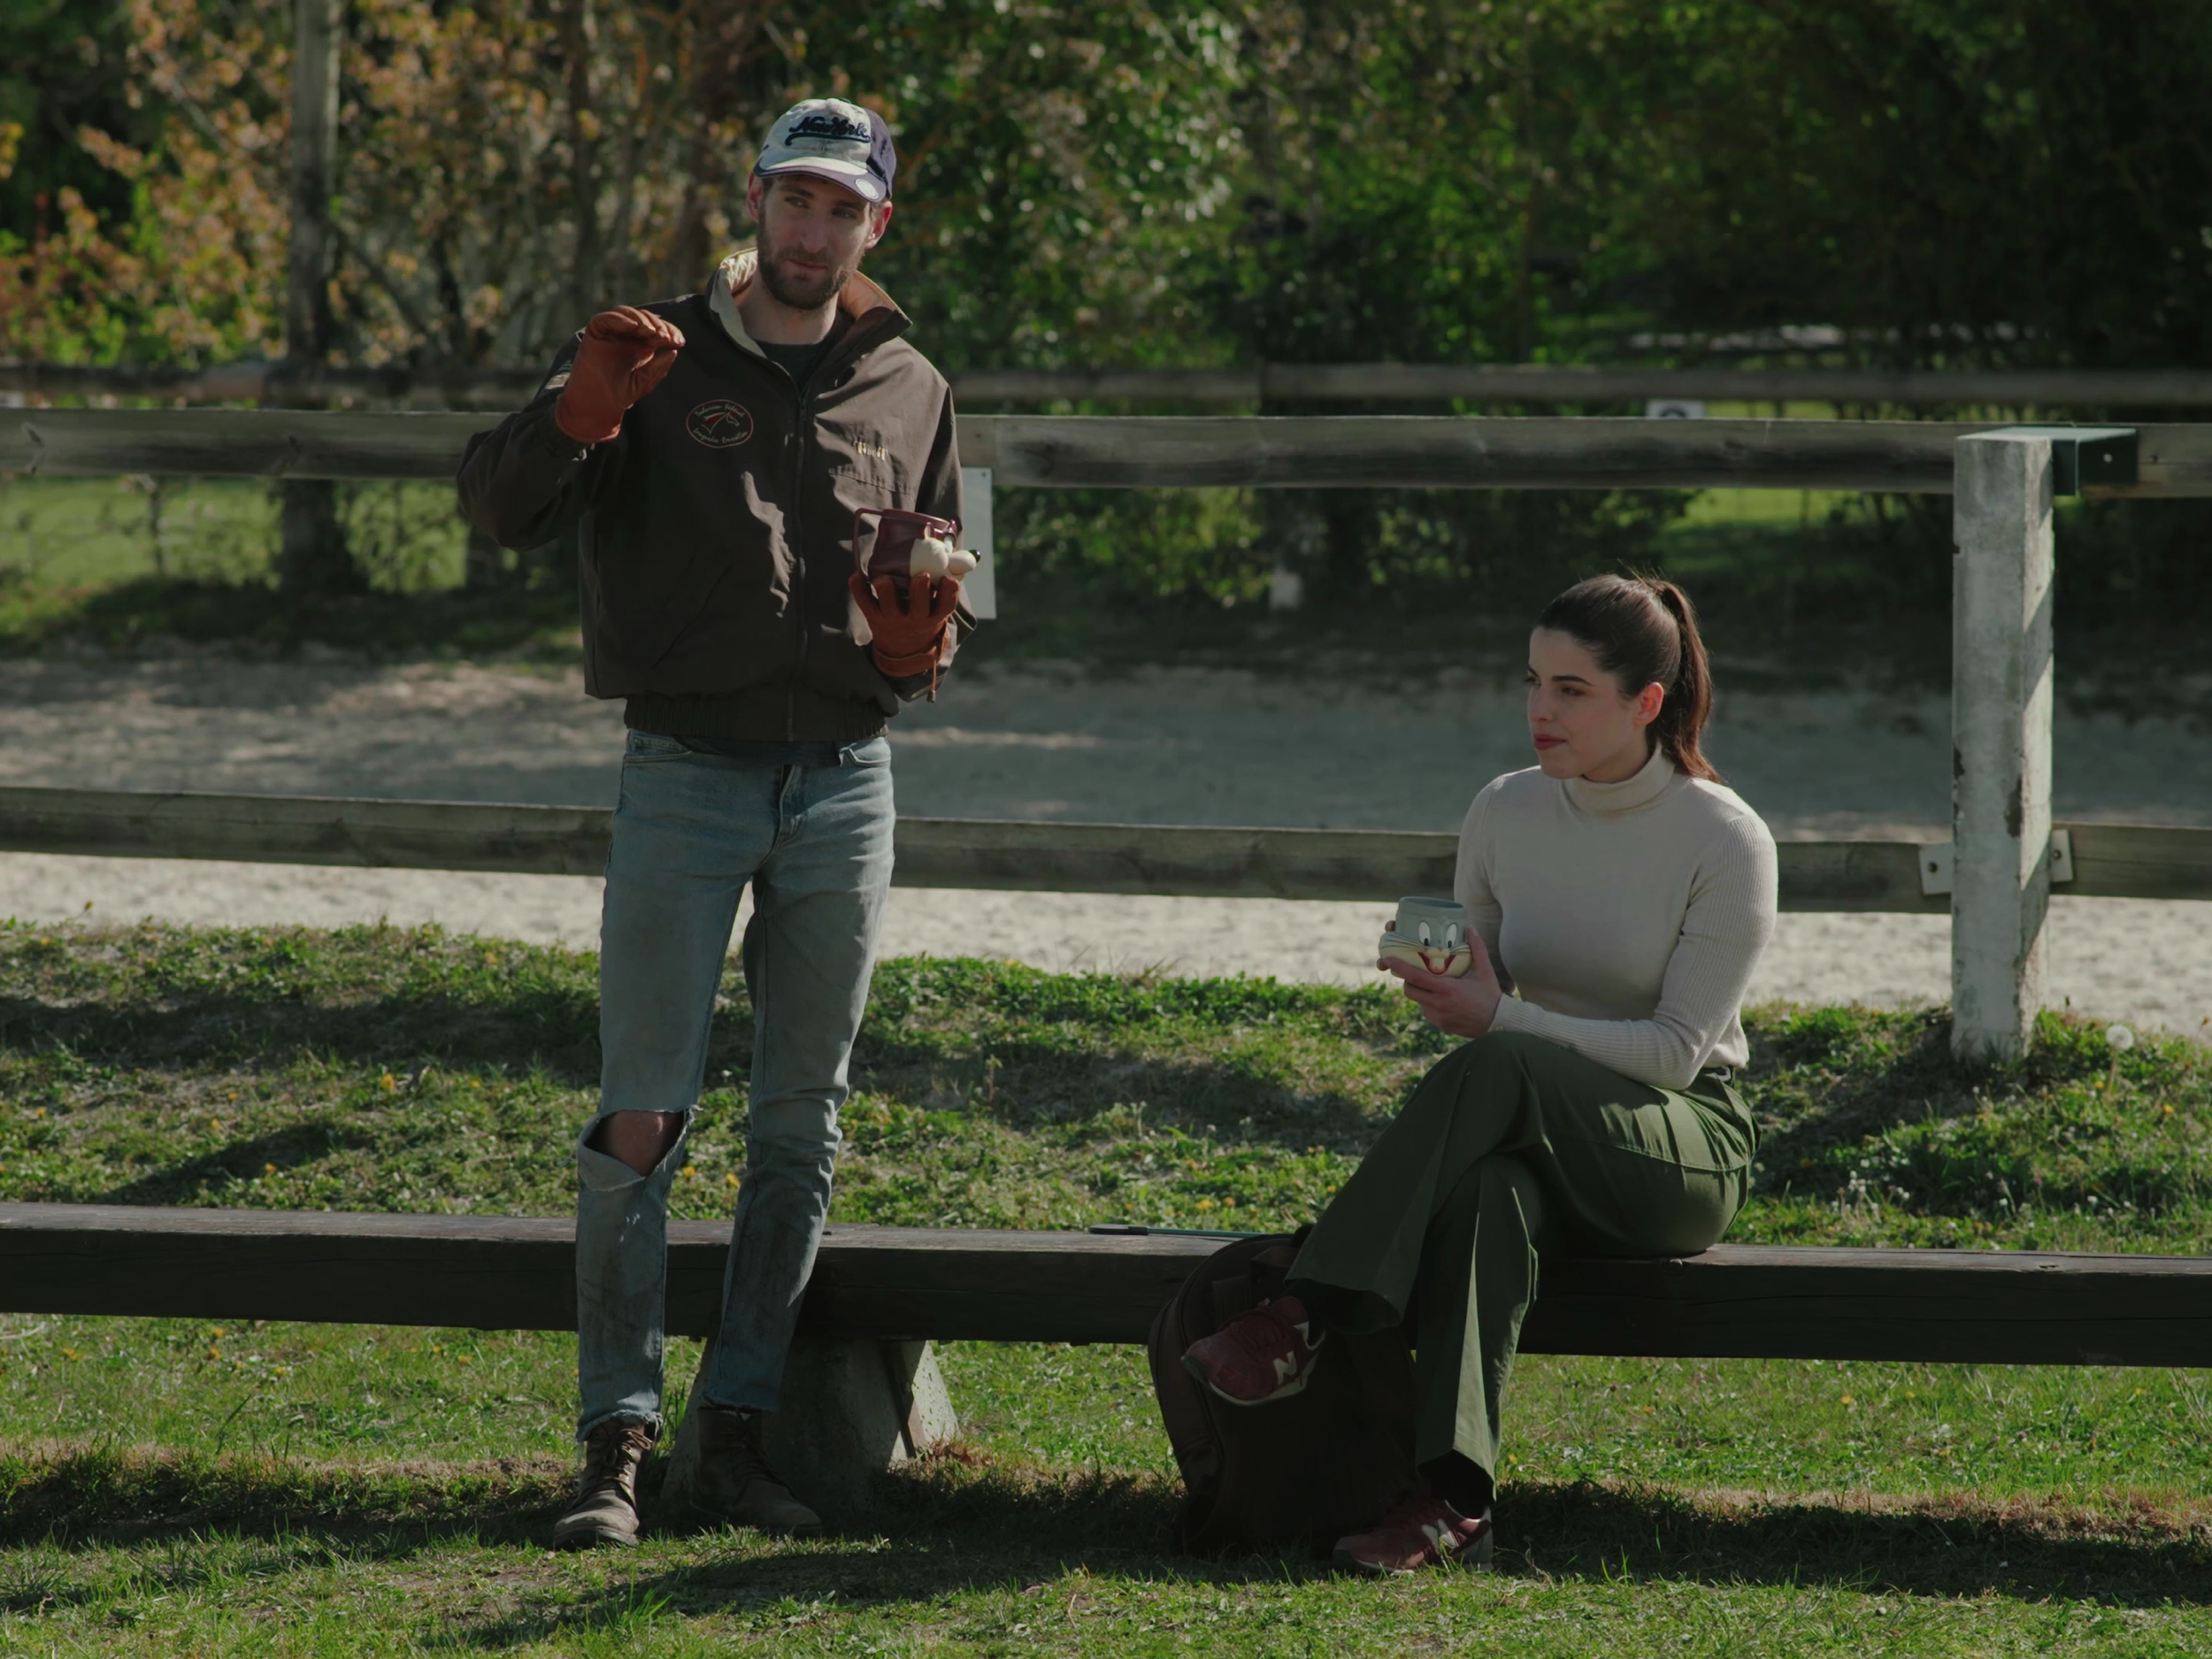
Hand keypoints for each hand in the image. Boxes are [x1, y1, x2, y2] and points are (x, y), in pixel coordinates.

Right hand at [554, 306, 684, 444]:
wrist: (597, 403)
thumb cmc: (620, 393)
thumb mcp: (644, 382)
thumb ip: (658, 368)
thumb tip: (673, 350)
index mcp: (643, 344)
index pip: (659, 330)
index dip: (671, 331)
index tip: (679, 341)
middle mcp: (628, 335)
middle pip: (646, 319)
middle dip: (658, 325)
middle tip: (665, 337)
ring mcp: (612, 331)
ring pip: (628, 314)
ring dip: (642, 320)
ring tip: (651, 332)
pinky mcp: (596, 330)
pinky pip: (607, 318)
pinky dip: (621, 319)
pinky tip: (633, 327)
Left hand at [849, 571, 961, 676]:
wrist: (903, 650)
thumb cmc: (924, 617)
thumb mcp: (937, 609)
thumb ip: (945, 585)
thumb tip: (960, 553)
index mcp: (934, 616)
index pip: (946, 606)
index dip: (949, 593)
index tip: (949, 579)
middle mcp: (914, 620)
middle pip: (918, 607)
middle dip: (920, 590)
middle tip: (922, 575)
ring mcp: (893, 619)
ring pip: (889, 606)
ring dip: (886, 591)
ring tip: (883, 578)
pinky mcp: (874, 617)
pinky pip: (865, 603)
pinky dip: (859, 589)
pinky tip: (856, 575)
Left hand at [1381, 931, 1502, 1037]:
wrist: (1498, 1023)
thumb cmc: (1491, 995)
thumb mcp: (1485, 971)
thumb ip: (1477, 949)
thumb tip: (1471, 928)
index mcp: (1446, 989)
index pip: (1415, 976)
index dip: (1399, 967)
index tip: (1387, 959)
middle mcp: (1438, 1004)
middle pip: (1409, 990)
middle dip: (1407, 980)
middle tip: (1415, 972)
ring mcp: (1437, 1016)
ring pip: (1418, 1001)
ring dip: (1420, 992)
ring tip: (1432, 985)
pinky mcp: (1440, 1025)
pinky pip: (1427, 1012)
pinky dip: (1430, 1004)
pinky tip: (1443, 999)